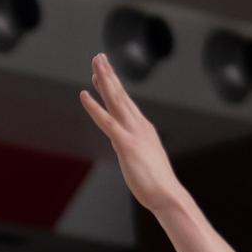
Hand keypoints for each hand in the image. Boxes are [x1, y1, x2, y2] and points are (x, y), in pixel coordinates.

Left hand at [79, 54, 180, 212]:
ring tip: (95, 64)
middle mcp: (139, 125)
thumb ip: (137, 150)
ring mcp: (132, 133)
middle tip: (99, 57)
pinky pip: (106, 121)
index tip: (103, 74)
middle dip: (108, 75)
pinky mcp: (125, 144)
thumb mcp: (145, 161)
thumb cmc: (157, 183)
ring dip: (104, 80)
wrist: (167, 194)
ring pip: (115, 100)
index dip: (113, 87)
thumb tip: (131, 149)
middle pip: (120, 95)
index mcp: (143, 129)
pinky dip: (94, 107)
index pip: (125, 103)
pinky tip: (83, 95)